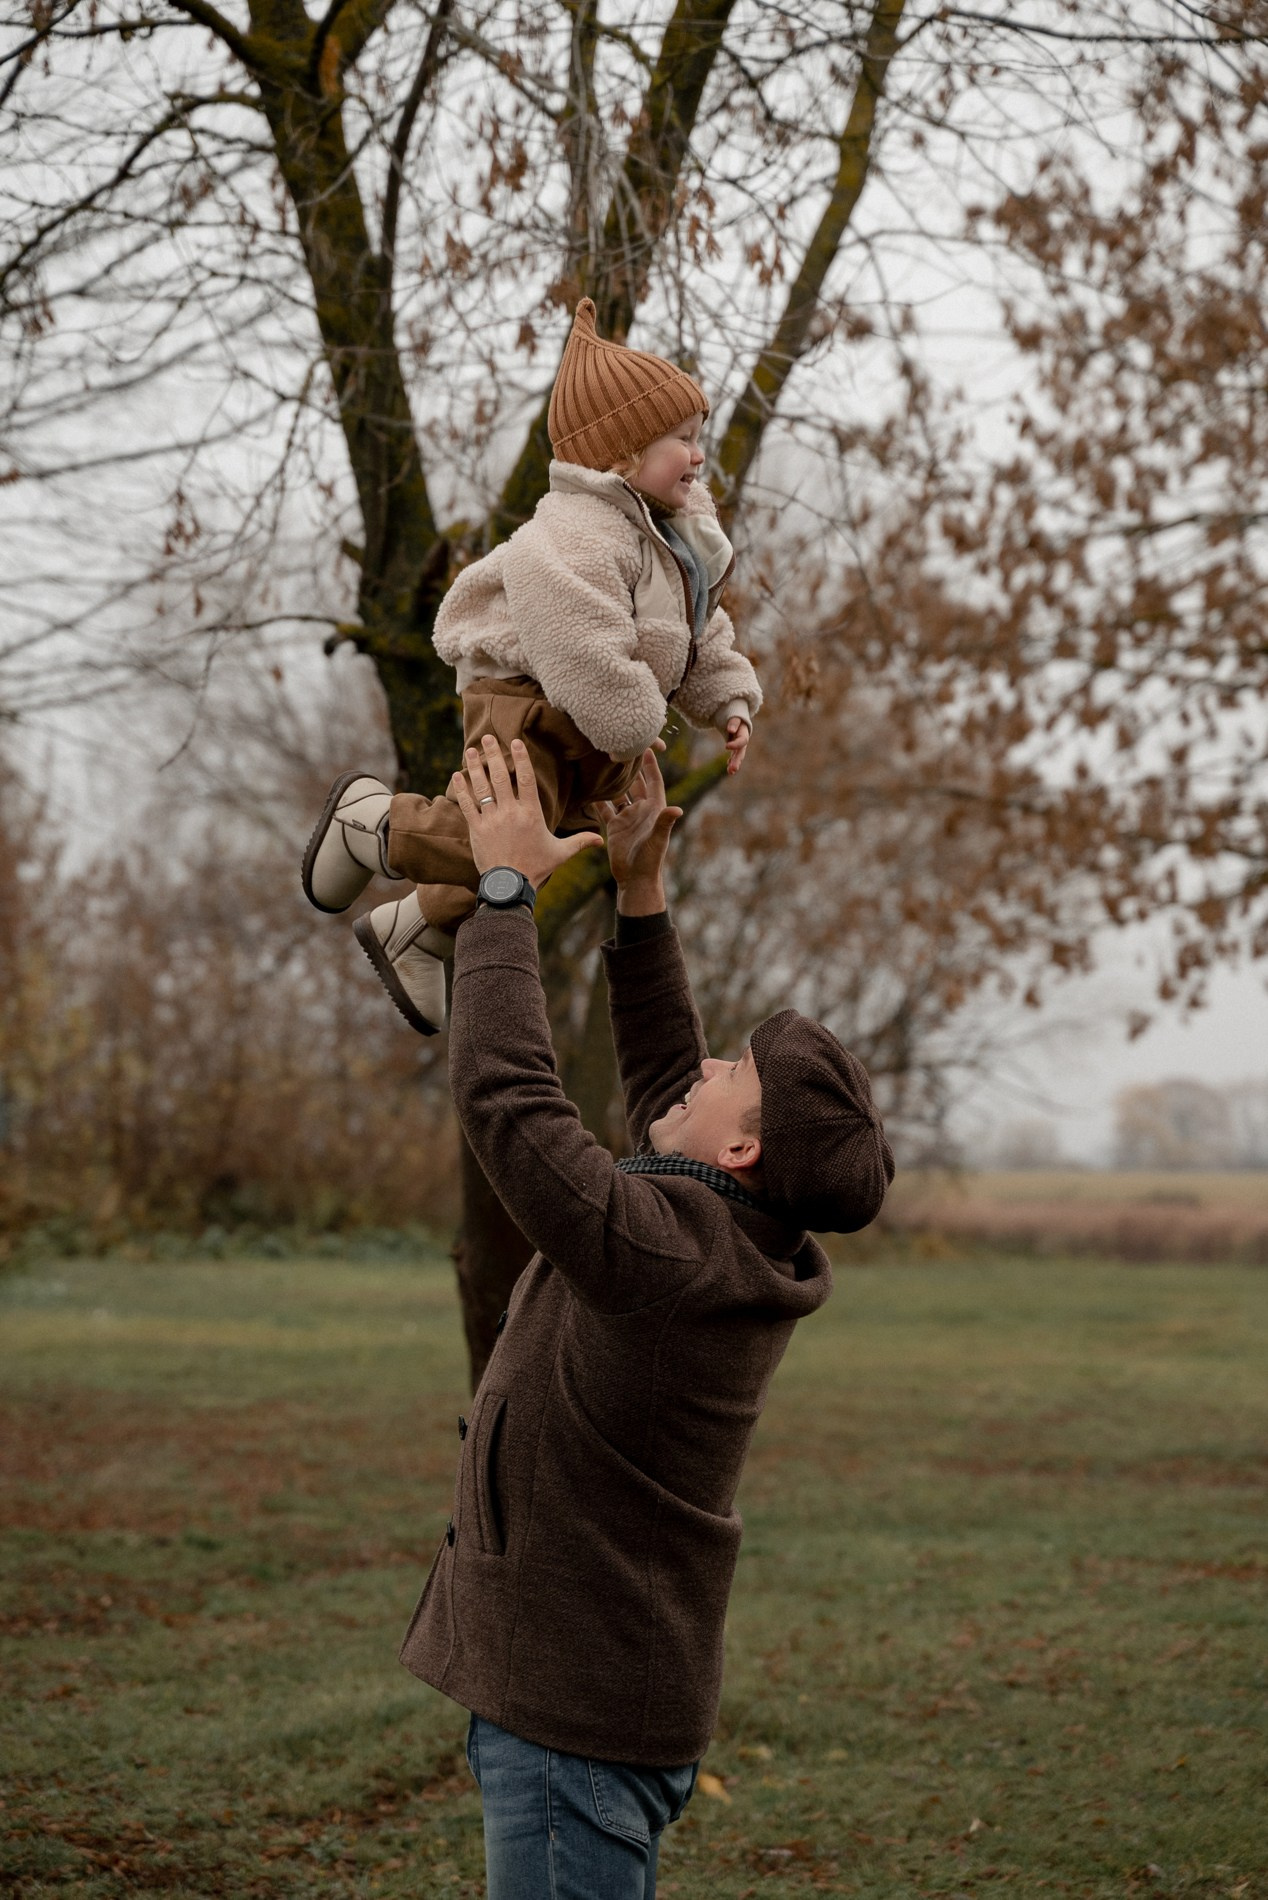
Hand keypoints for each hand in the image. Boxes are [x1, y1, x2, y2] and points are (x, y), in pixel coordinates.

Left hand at [451, 735, 602, 887]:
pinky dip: (461, 789)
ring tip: (471, 750)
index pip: (525, 778)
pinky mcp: (476, 829)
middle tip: (488, 737)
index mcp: (531, 813)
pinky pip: (467, 805)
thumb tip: (601, 840)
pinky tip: (457, 775)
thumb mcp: (560, 853)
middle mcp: (510, 812)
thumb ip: (580, 842)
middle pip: (500, 777)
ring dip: (475, 767)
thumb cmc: (536, 868)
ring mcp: (491, 820)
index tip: (515, 741)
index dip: (520, 758)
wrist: (509, 886)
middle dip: (493, 755)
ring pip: (481, 787)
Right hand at [592, 747, 682, 914]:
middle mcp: (642, 811)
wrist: (635, 880)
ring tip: (605, 763)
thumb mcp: (657, 840)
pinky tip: (589, 787)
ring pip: (620, 793)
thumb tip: (678, 808)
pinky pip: (605, 808)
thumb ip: (665, 823)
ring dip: (614, 780)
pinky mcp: (614, 826)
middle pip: (636, 783)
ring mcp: (628, 818)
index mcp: (655, 810)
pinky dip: (598, 798)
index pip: (654, 782)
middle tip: (622, 748)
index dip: (651, 765)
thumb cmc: (650, 861)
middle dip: (631, 767)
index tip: (647, 747)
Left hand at [725, 716, 749, 775]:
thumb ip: (734, 722)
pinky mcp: (736, 747)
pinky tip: (729, 770)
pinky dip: (731, 762)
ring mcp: (740, 745)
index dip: (735, 744)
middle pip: (741, 751)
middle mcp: (744, 740)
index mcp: (744, 732)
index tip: (726, 746)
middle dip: (737, 760)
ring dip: (735, 764)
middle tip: (732, 769)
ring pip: (738, 756)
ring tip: (730, 772)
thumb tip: (730, 730)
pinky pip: (734, 756)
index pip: (742, 741)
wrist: (737, 714)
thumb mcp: (735, 715)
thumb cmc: (735, 714)